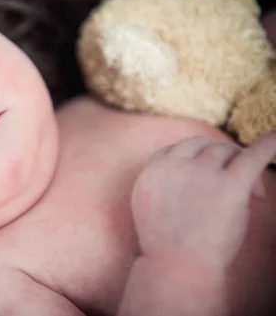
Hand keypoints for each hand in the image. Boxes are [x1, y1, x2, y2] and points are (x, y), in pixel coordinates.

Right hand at [131, 132, 275, 268]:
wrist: (176, 269)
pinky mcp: (229, 185)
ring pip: (224, 150)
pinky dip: (270, 144)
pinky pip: (253, 156)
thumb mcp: (150, 206)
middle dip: (219, 158)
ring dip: (239, 164)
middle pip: (201, 144)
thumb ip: (164, 184)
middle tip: (236, 188)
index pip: (176, 150)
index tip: (208, 179)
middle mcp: (174, 165)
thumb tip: (191, 175)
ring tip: (254, 194)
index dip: (194, 162)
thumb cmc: (166, 246)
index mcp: (152, 170)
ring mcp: (201, 173)